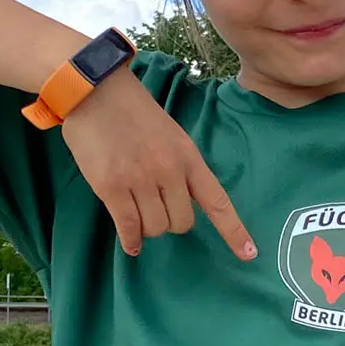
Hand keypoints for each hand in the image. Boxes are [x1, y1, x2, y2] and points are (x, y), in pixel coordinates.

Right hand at [59, 71, 255, 259]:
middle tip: (157, 210)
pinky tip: (131, 243)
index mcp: (189, 157)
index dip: (233, 230)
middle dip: (171, 222)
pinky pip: (129, 228)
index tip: (248, 254)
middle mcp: (169, 171)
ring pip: (155, 228)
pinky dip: (131, 241)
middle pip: (182, 222)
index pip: (217, 201)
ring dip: (148, 228)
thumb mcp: (171, 136)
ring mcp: (140, 180)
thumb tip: (183, 202)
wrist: (96, 91)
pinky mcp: (112, 187)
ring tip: (137, 212)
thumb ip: (181, 167)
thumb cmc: (134, 113)